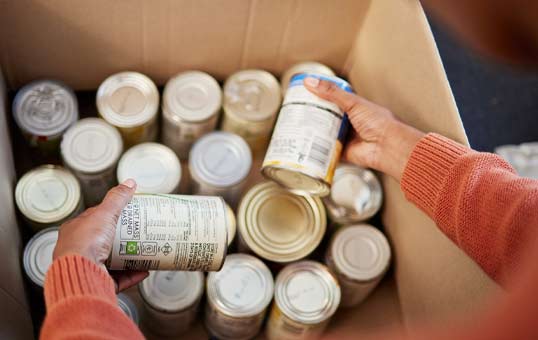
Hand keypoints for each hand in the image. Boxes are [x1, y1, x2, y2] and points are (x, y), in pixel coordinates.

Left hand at [53, 179, 147, 290]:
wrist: (81, 274)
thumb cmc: (85, 243)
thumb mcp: (104, 214)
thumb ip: (117, 199)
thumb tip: (129, 184)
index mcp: (75, 230)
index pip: (94, 218)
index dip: (110, 214)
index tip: (126, 214)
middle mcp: (79, 249)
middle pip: (104, 241)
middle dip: (122, 238)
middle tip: (139, 233)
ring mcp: (88, 267)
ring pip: (112, 261)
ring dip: (129, 256)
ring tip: (145, 250)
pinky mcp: (99, 282)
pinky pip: (119, 278)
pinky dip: (133, 273)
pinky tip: (144, 269)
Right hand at [304, 77, 424, 180]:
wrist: (388, 147)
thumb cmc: (379, 122)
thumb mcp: (353, 102)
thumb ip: (331, 92)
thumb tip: (310, 81)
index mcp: (354, 107)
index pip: (332, 100)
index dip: (318, 97)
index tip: (303, 95)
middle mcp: (349, 122)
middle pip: (326, 118)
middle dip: (312, 116)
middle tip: (295, 113)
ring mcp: (345, 138)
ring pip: (324, 134)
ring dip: (313, 132)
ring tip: (296, 128)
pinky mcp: (342, 152)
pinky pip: (326, 151)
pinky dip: (317, 150)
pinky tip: (305, 146)